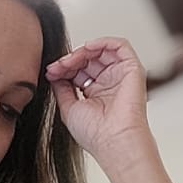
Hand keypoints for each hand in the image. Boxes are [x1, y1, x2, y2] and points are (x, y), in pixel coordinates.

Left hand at [45, 37, 152, 163]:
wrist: (113, 140)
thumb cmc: (95, 133)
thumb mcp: (69, 109)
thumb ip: (62, 89)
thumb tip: (54, 74)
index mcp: (96, 94)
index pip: (78, 72)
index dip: (64, 69)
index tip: (50, 72)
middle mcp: (109, 84)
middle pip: (88, 60)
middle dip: (70, 60)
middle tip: (57, 67)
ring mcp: (120, 76)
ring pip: (101, 51)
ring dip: (82, 52)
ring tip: (69, 61)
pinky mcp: (132, 69)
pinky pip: (119, 45)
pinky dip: (102, 42)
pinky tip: (87, 48)